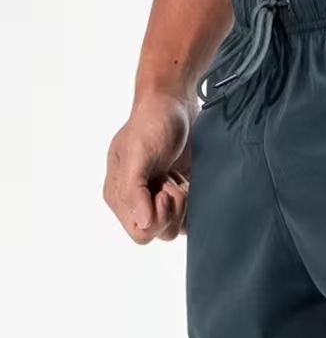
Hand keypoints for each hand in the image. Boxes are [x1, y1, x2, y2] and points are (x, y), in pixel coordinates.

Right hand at [104, 92, 194, 243]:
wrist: (175, 104)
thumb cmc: (151, 123)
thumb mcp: (138, 152)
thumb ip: (134, 189)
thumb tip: (143, 222)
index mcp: (119, 196)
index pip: (140, 233)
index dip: (157, 218)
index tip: (163, 190)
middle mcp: (137, 203)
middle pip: (161, 233)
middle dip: (173, 209)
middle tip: (172, 180)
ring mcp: (159, 200)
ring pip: (177, 227)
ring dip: (184, 205)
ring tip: (178, 177)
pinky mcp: (179, 196)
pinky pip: (190, 218)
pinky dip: (195, 203)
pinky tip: (188, 180)